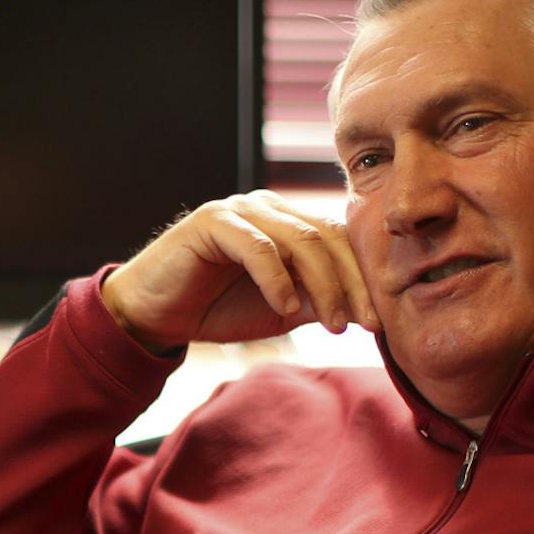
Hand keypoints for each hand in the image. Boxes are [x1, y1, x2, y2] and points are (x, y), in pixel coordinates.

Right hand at [100, 190, 379, 353]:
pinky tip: (286, 308)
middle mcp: (268, 208)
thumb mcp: (280, 310)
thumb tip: (366, 312)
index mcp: (288, 222)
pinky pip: (258, 247)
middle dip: (351, 284)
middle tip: (367, 323)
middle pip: (327, 237)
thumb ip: (318, 302)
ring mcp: (240, 210)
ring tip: (332, 324)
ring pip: (300, 240)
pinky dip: (277, 279)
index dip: (363, 280)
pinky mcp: (213, 222)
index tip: (378, 321)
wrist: (155, 315)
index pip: (340, 242)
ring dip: (323, 285)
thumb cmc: (216, 309)